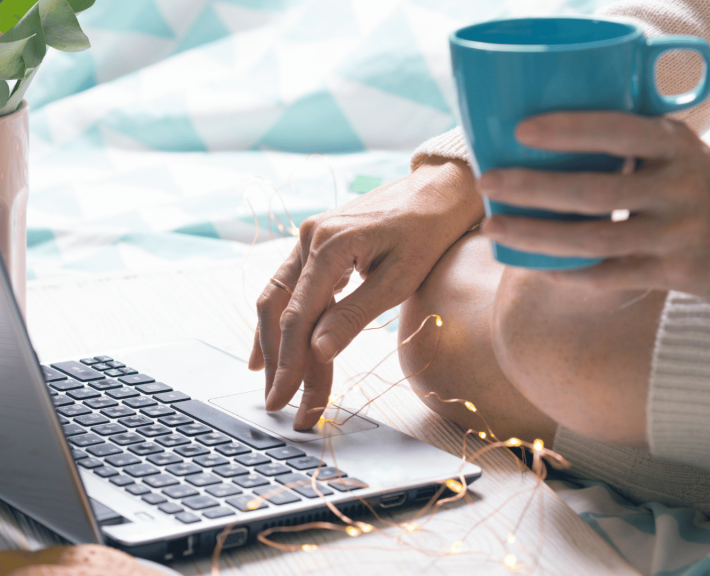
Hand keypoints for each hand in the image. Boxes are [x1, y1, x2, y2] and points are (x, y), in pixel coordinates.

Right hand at [250, 158, 480, 429]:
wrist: (440, 190)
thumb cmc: (428, 232)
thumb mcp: (399, 280)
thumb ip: (354, 315)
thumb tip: (317, 352)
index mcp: (329, 245)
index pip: (298, 317)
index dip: (289, 364)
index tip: (286, 401)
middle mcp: (309, 238)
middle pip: (278, 309)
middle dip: (277, 360)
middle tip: (277, 404)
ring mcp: (310, 239)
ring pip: (278, 298)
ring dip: (273, 343)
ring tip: (270, 383)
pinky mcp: (317, 244)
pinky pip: (291, 287)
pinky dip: (284, 320)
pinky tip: (273, 347)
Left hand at [478, 112, 709, 296]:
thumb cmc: (699, 181)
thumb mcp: (676, 148)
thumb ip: (627, 141)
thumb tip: (539, 141)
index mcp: (675, 143)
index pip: (618, 129)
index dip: (568, 129)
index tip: (520, 130)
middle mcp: (680, 186)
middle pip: (593, 190)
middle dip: (532, 188)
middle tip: (488, 183)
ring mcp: (679, 233)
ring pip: (593, 240)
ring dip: (536, 236)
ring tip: (494, 230)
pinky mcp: (677, 273)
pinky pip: (608, 276)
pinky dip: (567, 272)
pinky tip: (534, 266)